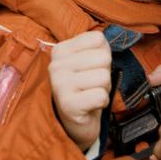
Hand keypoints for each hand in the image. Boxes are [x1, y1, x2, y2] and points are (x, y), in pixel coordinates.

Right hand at [49, 30, 111, 151]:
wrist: (75, 121)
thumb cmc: (85, 86)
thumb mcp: (89, 60)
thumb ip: (98, 46)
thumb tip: (105, 41)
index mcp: (60, 50)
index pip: (98, 39)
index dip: (102, 54)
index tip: (91, 68)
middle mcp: (56, 65)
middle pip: (103, 58)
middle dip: (104, 73)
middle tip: (92, 84)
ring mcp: (60, 85)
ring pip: (104, 77)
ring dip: (104, 89)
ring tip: (90, 94)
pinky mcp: (68, 105)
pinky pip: (101, 96)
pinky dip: (102, 102)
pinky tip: (90, 105)